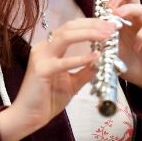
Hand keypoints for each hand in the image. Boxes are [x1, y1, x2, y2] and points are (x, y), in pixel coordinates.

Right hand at [0, 19, 113, 140]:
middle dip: (93, 25)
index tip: (109, 26)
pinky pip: (63, 62)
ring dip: (88, 34)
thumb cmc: (48, 99)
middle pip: (69, 27)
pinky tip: (95, 57)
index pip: (71, 28)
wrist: (29, 116)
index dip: (91, 24)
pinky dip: (80, 59)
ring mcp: (41, 57)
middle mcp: (44, 48)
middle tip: (112, 28)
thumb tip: (102, 60)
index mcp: (50, 48)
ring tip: (106, 36)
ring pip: (65, 37)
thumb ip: (85, 71)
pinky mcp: (41, 70)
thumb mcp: (72, 82)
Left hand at [107, 0, 141, 95]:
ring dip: (127, 9)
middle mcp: (134, 17)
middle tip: (109, 5)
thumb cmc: (129, 61)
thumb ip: (99, 39)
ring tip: (117, 16)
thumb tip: (82, 32)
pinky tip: (134, 47)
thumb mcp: (110, 49)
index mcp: (122, 16)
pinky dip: (141, 35)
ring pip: (140, 7)